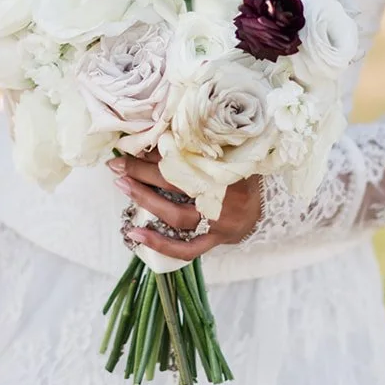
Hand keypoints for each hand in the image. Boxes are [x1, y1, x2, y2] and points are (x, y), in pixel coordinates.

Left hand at [109, 154, 261, 261]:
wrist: (266, 205)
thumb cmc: (241, 173)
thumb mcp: (228, 152)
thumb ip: (201, 145)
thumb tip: (160, 135)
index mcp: (225, 169)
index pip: (184, 158)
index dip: (155, 151)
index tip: (132, 146)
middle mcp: (223, 195)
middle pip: (176, 183)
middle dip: (142, 171)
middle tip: (117, 164)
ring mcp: (219, 221)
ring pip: (176, 215)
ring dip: (146, 200)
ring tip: (122, 186)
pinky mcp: (215, 239)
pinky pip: (186, 249)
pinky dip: (160, 244)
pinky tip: (135, 234)